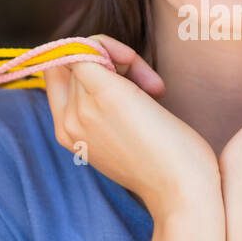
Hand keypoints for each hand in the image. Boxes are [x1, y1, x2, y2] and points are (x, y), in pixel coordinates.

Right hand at [43, 35, 219, 221]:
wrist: (183, 193)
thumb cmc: (166, 166)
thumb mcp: (123, 138)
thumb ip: (105, 111)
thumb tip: (113, 68)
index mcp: (68, 134)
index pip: (58, 75)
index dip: (87, 66)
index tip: (128, 84)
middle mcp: (67, 121)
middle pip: (76, 62)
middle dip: (113, 63)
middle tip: (150, 88)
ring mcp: (82, 108)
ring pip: (89, 53)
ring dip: (126, 60)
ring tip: (156, 91)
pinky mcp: (104, 93)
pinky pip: (92, 46)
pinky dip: (118, 49)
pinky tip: (150, 81)